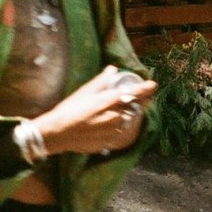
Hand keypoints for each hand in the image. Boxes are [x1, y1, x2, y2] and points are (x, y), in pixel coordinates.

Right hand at [31, 65, 158, 156]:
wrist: (58, 133)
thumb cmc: (70, 110)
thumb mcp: (85, 92)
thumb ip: (102, 81)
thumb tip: (113, 69)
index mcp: (110, 101)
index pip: (134, 93)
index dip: (145, 88)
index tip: (153, 85)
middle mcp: (116, 116)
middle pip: (134, 108)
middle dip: (139, 102)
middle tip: (140, 97)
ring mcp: (114, 131)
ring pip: (128, 120)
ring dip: (129, 114)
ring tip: (121, 110)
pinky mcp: (110, 142)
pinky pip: (120, 131)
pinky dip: (119, 125)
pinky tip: (110, 123)